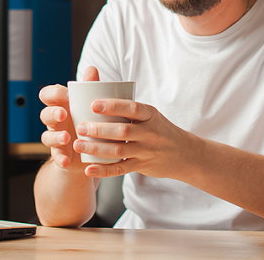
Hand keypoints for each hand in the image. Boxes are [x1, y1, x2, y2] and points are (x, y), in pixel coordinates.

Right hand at [39, 66, 99, 170]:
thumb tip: (92, 69)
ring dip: (55, 136)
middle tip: (63, 114)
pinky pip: (55, 156)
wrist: (91, 151)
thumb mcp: (90, 105)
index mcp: (62, 105)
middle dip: (52, 113)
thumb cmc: (89, 122)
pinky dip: (60, 158)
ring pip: (46, 136)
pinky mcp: (60, 154)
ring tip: (66, 137)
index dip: (53, 93)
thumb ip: (89, 88)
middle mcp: (56, 121)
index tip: (66, 95)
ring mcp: (56, 138)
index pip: (47, 94)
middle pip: (44, 114)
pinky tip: (66, 161)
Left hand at [72, 98, 196, 179]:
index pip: (132, 108)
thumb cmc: (159, 129)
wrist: (184, 153)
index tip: (93, 104)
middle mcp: (149, 133)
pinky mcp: (142, 166)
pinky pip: (121, 169)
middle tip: (81, 127)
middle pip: (123, 131)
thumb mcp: (151, 115)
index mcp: (150, 115)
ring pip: (119, 150)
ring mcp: (146, 151)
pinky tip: (89, 169)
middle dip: (99, 129)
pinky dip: (104, 170)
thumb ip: (130, 109)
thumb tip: (97, 93)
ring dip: (96, 149)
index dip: (113, 106)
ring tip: (79, 145)